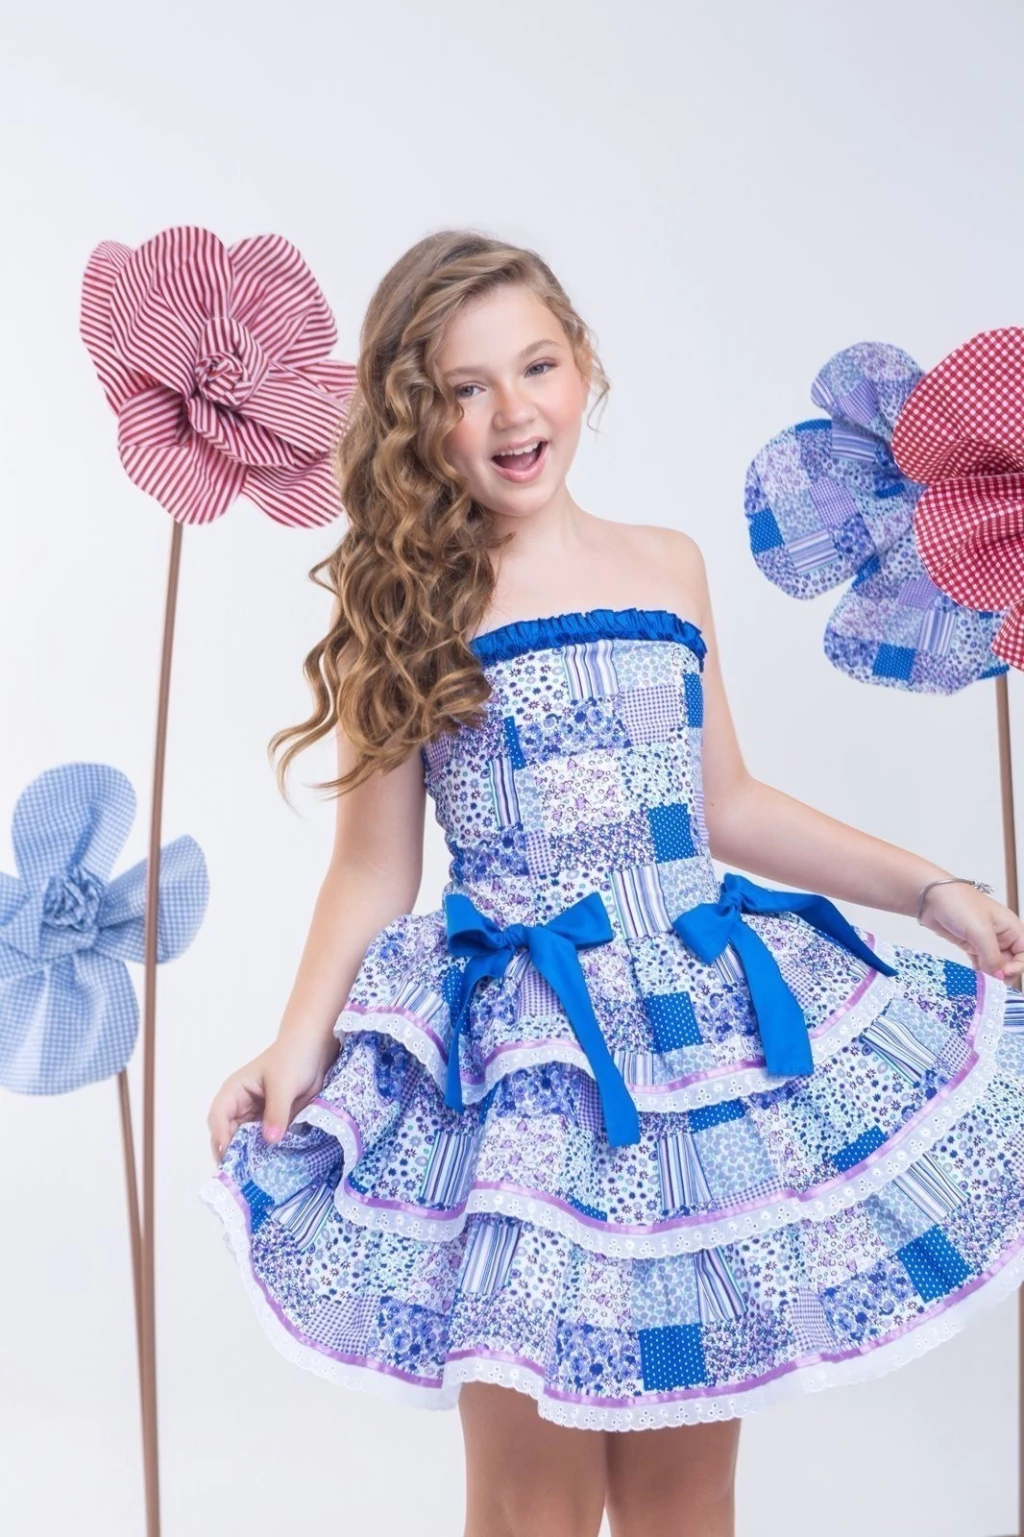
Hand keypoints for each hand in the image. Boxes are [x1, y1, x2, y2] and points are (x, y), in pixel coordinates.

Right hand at [206, 1032, 340, 1166]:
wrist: (314, 1051)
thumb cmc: (293, 1058)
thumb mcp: (284, 1084)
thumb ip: (277, 1111)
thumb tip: (270, 1140)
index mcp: (234, 1092)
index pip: (219, 1117)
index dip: (220, 1136)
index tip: (227, 1155)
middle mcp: (240, 1108)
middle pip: (228, 1135)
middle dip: (232, 1154)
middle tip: (239, 1178)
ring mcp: (255, 1118)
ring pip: (245, 1143)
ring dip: (249, 1158)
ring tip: (254, 1179)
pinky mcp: (271, 1125)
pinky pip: (264, 1143)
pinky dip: (265, 1155)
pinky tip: (271, 1169)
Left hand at [918, 882, 1023, 984]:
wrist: (930, 896)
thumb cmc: (959, 905)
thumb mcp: (980, 932)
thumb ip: (992, 957)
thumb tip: (1000, 977)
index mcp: (1011, 927)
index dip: (1018, 966)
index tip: (1004, 973)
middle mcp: (1001, 935)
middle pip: (1011, 962)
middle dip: (1004, 973)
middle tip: (992, 981)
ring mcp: (985, 941)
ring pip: (995, 964)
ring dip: (991, 974)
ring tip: (983, 982)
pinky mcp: (970, 945)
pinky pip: (981, 963)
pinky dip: (980, 972)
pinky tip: (976, 978)